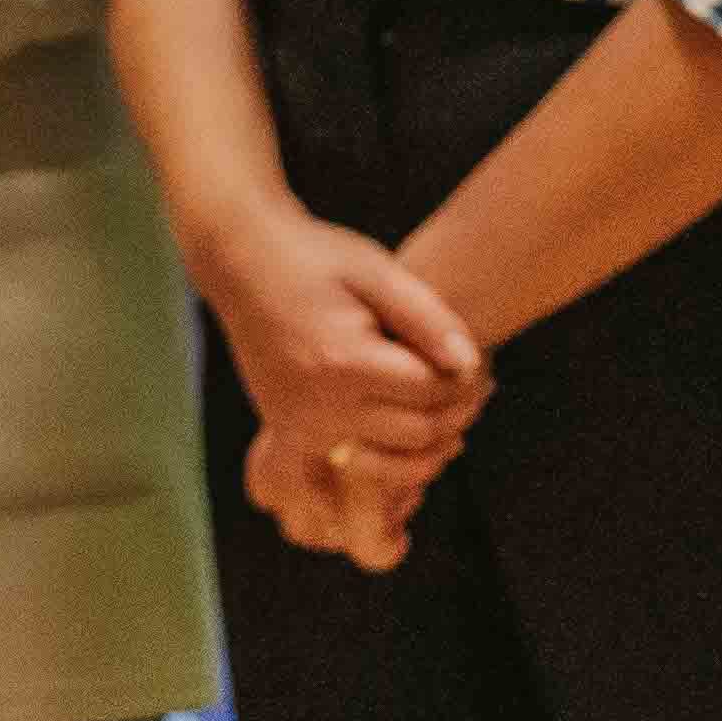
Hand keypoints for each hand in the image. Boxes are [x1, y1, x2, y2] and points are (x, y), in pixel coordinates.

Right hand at [196, 210, 483, 574]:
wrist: (242, 263)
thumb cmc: (317, 259)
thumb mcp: (377, 271)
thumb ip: (427, 319)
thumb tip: (470, 365)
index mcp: (343, 362)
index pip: (430, 391)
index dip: (465, 379)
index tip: (480, 360)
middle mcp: (318, 406)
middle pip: (416, 432)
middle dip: (453, 412)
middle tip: (477, 386)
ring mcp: (300, 427)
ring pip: (390, 459)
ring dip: (427, 439)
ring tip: (447, 404)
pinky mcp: (291, 434)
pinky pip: (357, 461)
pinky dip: (390, 449)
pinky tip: (408, 416)